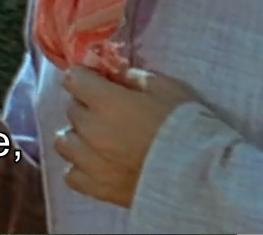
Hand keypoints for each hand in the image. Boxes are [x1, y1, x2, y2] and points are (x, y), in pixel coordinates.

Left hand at [54, 67, 197, 207]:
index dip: (84, 78)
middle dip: (85, 106)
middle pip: (71, 109)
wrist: (200, 175)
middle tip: (107, 111)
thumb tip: (112, 74)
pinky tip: (98, 164)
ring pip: (63, 142)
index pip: (72, 79)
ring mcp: (90, 161)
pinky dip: (80, 168)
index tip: (95, 81)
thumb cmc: (186, 126)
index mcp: (106, 102)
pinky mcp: (96, 188)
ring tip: (97, 139)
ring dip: (77, 136)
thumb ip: (132, 78)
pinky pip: (71, 175)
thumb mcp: (165, 88)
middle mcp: (91, 130)